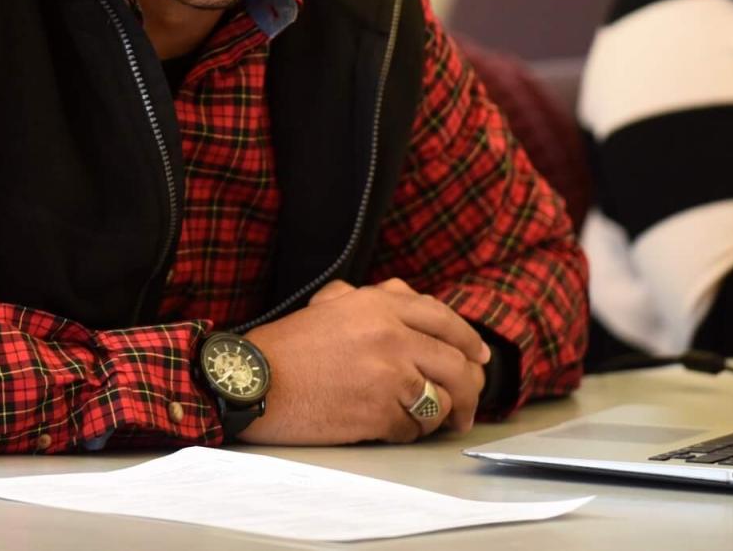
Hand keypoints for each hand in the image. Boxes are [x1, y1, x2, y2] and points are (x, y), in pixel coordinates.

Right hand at [237, 278, 489, 444]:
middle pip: (457, 365)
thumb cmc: (287, 347)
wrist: (253, 381)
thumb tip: (418, 307)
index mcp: (380, 304)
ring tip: (436, 422)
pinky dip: (410, 432)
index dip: (469, 342)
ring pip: (442, 400)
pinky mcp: (380, 412)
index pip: (445, 321)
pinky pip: (414, 427)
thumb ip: (376, 300)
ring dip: (443, 415)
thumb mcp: (332, 305)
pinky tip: (394, 428)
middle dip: (470, 388)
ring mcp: (389, 375)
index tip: (478, 357)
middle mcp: (392, 336)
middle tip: (467, 404)